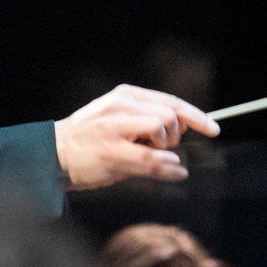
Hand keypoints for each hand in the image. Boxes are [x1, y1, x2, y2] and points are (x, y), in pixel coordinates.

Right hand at [54, 84, 220, 190]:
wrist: (53, 154)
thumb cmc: (88, 139)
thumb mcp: (118, 117)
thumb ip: (149, 116)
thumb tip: (185, 123)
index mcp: (125, 95)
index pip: (170, 100)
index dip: (196, 115)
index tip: (213, 128)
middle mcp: (121, 106)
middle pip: (170, 114)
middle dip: (175, 135)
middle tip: (160, 147)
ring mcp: (115, 129)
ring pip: (161, 130)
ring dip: (165, 148)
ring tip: (147, 154)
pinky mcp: (112, 153)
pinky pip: (152, 159)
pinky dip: (168, 166)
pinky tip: (173, 171)